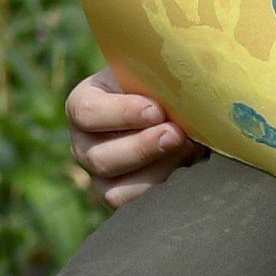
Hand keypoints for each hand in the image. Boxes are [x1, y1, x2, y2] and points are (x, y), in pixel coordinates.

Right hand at [66, 66, 200, 207]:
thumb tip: (191, 81)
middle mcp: (85, 143)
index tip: (157, 110)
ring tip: (190, 150)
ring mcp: (101, 175)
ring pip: (114, 190)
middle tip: (178, 134)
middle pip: (99, 158)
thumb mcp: (158, 69)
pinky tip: (189, 168)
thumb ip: (162, 72)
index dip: (122, 114)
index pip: (86, 112)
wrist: (184, 103)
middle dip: (143, 148)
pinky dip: (163, 189)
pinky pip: (134, 206)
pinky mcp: (122, 196)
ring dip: (157, 171)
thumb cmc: (169, 79)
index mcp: (85, 104)